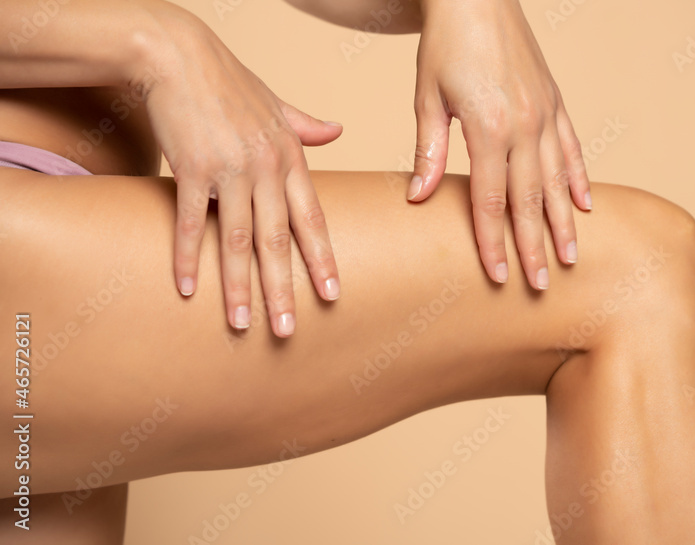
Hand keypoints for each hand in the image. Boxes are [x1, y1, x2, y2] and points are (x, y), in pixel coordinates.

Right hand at [141, 7, 342, 336]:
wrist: (179, 55)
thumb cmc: (229, 81)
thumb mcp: (277, 104)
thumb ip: (307, 125)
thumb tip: (339, 130)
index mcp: (290, 158)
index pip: (312, 218)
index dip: (322, 259)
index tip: (332, 294)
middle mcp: (266, 168)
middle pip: (279, 240)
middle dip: (285, 289)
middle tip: (288, 330)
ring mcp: (230, 170)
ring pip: (239, 239)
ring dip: (240, 287)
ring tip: (243, 325)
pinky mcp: (192, 168)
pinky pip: (193, 222)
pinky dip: (188, 256)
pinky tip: (187, 288)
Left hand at [407, 0, 590, 289]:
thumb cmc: (445, 45)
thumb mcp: (427, 97)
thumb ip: (428, 151)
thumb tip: (419, 197)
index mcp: (487, 128)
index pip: (492, 201)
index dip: (494, 243)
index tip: (500, 277)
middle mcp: (524, 125)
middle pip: (530, 200)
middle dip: (534, 246)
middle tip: (541, 286)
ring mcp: (545, 114)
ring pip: (558, 180)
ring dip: (564, 222)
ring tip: (571, 258)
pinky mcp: (556, 103)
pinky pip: (573, 149)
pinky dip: (581, 180)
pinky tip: (587, 206)